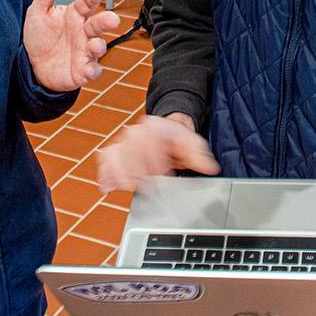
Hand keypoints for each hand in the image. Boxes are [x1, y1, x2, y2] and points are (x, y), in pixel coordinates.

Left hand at [23, 0, 117, 90]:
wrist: (33, 66)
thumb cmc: (41, 37)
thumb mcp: (38, 12)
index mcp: (74, 15)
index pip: (86, 2)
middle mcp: (83, 32)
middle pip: (97, 24)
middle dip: (106, 21)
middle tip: (112, 19)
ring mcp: (84, 52)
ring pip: (98, 47)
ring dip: (98, 46)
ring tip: (95, 44)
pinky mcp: (82, 71)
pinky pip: (91, 71)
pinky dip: (93, 71)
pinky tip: (89, 69)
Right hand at [95, 113, 218, 192]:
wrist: (165, 130)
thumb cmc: (177, 138)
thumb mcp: (192, 144)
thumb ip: (200, 156)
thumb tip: (211, 167)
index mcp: (155, 127)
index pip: (149, 141)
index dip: (155, 159)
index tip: (162, 172)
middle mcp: (136, 132)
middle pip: (129, 150)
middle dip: (137, 169)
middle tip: (145, 184)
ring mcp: (123, 141)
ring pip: (114, 155)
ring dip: (119, 173)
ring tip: (128, 186)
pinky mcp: (115, 151)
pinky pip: (105, 160)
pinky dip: (105, 174)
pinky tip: (107, 188)